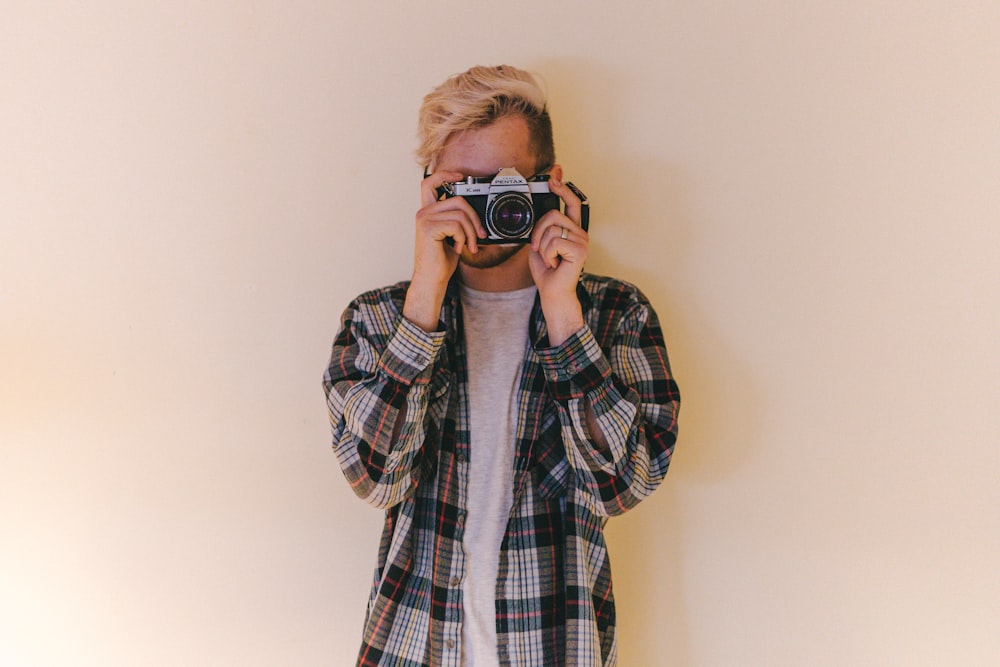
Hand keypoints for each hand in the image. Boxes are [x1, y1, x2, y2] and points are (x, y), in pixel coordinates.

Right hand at [403, 171, 485, 331]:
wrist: (432, 279)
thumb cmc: (441, 261)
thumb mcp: (452, 236)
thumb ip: (458, 221)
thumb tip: (477, 214)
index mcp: (427, 212)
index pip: (430, 183)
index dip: (445, 174)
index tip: (461, 176)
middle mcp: (423, 212)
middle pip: (457, 199)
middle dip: (474, 217)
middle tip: (480, 234)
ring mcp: (424, 219)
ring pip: (460, 213)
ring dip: (471, 231)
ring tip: (469, 246)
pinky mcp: (428, 228)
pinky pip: (457, 225)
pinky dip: (463, 238)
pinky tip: (458, 248)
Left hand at [528, 174, 587, 343]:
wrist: (552, 291)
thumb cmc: (547, 269)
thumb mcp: (539, 243)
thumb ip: (541, 227)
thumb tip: (538, 212)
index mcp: (572, 229)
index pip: (571, 202)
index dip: (562, 187)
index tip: (554, 174)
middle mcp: (580, 232)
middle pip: (553, 215)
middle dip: (538, 231)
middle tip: (539, 248)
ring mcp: (582, 240)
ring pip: (551, 228)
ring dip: (542, 246)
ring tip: (550, 259)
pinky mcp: (580, 249)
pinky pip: (553, 241)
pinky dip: (547, 254)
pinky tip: (555, 264)